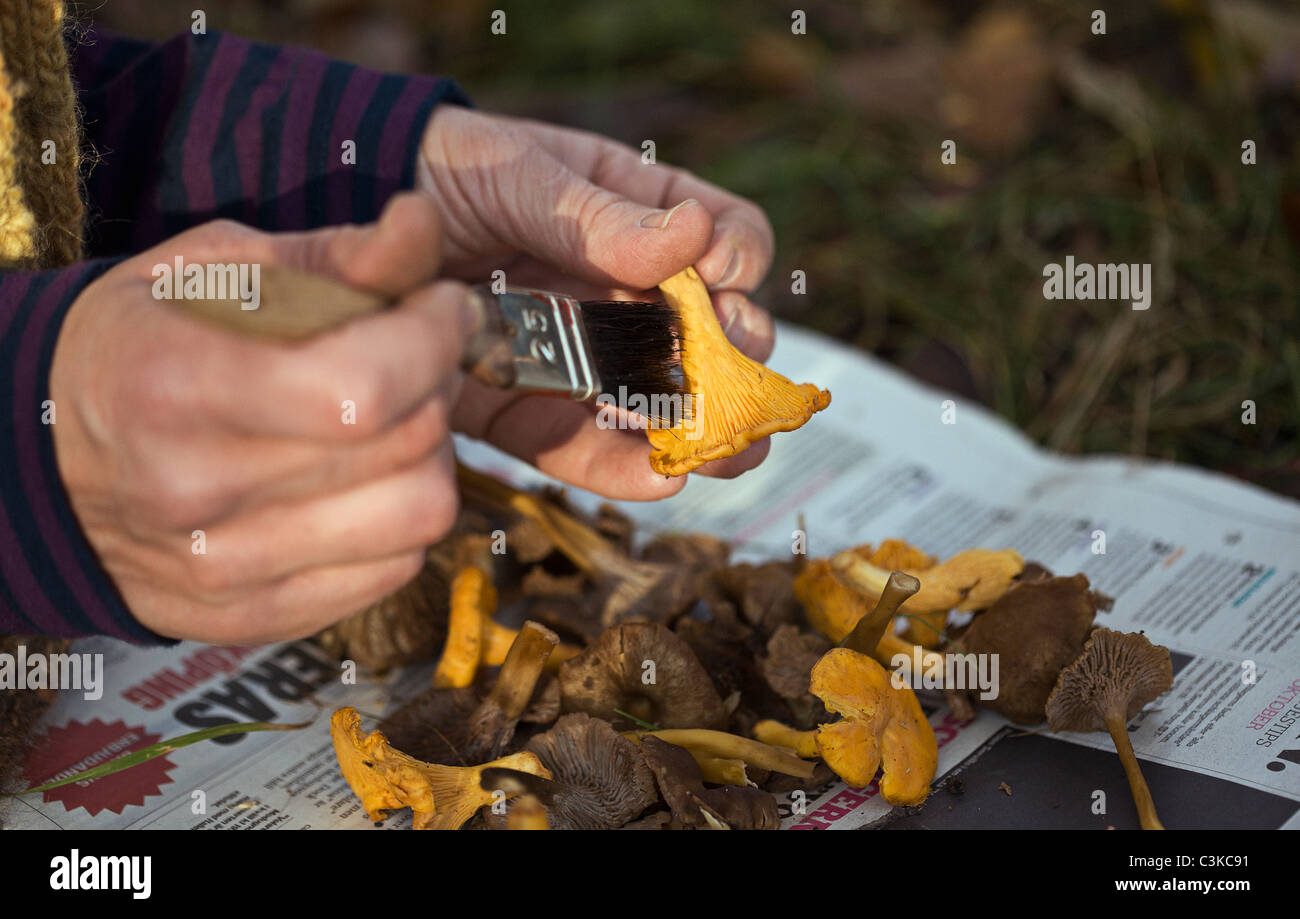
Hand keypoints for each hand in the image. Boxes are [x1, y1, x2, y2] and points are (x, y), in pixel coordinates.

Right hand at [49, 195, 473, 643]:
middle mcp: (198, 490)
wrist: (41, 458)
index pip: (362, 389)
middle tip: (414, 353)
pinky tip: (362, 478)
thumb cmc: (140, 343)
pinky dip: (399, 517)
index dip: (432, 338)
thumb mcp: (213, 267)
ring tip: (392, 421)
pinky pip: (394, 570)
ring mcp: (226, 567)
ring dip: (428, 457)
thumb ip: (332, 254)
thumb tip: (423, 223)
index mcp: (178, 385)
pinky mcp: (256, 614)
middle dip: (437, 382)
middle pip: (406, 448)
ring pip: (417, 519)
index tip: (441, 305)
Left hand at [418, 106, 777, 499]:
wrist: (343, 207)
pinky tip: (658, 478)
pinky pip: (575, 443)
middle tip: (735, 382)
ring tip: (727, 454)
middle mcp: (619, 290)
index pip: (723, 236)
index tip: (721, 279)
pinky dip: (616, 466)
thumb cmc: (443, 168)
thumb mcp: (522, 174)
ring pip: (655, 402)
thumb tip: (697, 238)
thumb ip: (600, 218)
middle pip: (706, 333)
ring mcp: (575, 352)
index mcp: (637, 214)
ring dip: (698, 432)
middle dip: (733, 364)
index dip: (737, 260)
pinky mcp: (521, 405)